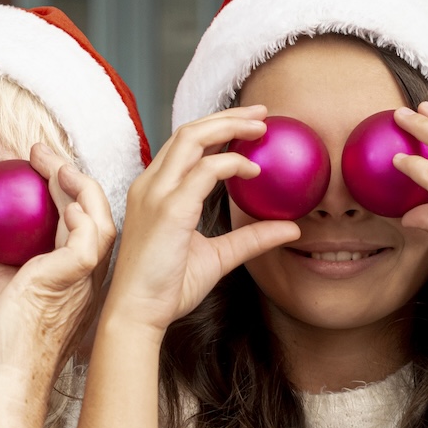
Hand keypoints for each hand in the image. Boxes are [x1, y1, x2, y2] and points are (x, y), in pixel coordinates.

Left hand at [0, 143, 118, 427]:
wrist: (2, 382)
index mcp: (73, 279)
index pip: (77, 224)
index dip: (64, 191)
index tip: (39, 166)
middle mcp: (86, 278)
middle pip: (91, 213)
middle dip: (70, 175)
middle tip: (41, 151)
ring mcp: (83, 281)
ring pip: (96, 219)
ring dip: (76, 183)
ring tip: (50, 159)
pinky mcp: (70, 282)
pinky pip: (86, 239)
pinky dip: (77, 212)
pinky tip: (58, 193)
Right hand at [104, 107, 300, 333]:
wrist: (138, 314)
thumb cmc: (166, 289)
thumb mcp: (217, 258)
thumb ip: (250, 239)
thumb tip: (290, 228)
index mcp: (154, 191)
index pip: (185, 145)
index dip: (217, 128)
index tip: (249, 127)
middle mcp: (151, 185)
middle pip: (189, 131)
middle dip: (228, 117)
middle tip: (262, 114)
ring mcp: (156, 194)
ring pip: (192, 138)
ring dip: (229, 127)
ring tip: (261, 127)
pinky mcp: (169, 209)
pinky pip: (203, 171)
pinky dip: (231, 164)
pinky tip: (253, 170)